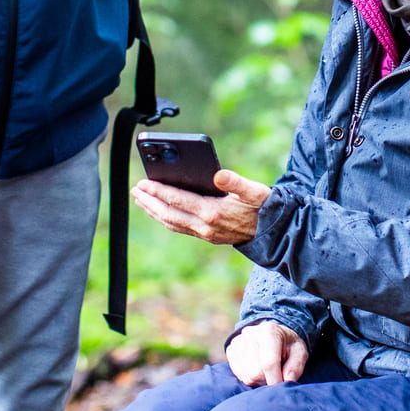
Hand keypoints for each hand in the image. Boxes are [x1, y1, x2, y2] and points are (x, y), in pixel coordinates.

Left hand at [132, 169, 270, 245]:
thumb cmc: (264, 207)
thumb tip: (217, 174)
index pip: (179, 200)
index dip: (159, 191)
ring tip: (141, 200)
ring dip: (154, 211)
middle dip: (149, 202)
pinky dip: (165, 218)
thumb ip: (236, 182)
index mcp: (213, 212)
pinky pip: (179, 227)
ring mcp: (205, 234)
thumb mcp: (254, 190)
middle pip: (169, 214)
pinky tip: (160, 211)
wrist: (273, 232)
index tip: (144, 183)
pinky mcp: (207, 236)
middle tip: (135, 190)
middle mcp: (205, 226)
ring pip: (171, 223)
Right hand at [226, 320, 307, 387]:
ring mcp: (238, 342)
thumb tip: (287, 381)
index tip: (281, 387)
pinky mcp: (231, 351)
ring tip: (268, 371)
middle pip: (256, 372)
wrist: (274, 334)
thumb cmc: (288, 345)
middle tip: (277, 374)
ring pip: (247, 376)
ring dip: (259, 380)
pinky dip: (250, 377)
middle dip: (268, 380)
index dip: (275, 380)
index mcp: (269, 331)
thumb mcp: (300, 352)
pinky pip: (239, 375)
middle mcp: (250, 334)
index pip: (268, 363)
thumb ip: (296, 366)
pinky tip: (257, 369)